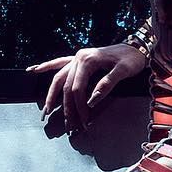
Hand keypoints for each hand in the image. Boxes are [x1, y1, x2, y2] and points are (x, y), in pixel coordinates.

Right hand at [28, 43, 148, 133]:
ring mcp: (78, 57)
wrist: (137, 45)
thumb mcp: (124, 70)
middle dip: (66, 107)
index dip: (79, 106)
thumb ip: (107, 84)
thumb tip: (91, 101)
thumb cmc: (132, 58)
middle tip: (68, 125)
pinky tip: (34, 70)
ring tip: (46, 111)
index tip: (84, 120)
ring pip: (59, 77)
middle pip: (66, 86)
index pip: (77, 88)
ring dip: (52, 95)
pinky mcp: (80, 59)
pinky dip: (46, 66)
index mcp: (88, 60)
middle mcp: (79, 57)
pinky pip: (59, 63)